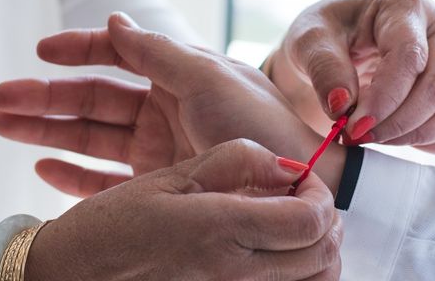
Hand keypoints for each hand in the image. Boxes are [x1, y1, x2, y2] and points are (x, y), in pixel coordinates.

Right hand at [0, 13, 344, 196]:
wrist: (298, 186)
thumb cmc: (262, 126)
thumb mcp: (209, 79)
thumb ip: (158, 52)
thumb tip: (114, 19)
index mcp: (178, 75)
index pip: (118, 56)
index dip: (79, 50)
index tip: (41, 50)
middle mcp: (164, 108)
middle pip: (93, 98)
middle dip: (46, 95)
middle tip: (0, 97)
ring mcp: (157, 147)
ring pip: (90, 135)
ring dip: (47, 130)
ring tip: (4, 125)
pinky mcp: (157, 184)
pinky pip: (105, 177)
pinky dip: (73, 172)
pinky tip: (42, 166)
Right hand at [27, 139, 341, 280]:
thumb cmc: (109, 229)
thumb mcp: (165, 181)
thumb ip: (229, 164)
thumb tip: (283, 164)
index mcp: (220, 229)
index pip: (309, 218)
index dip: (316, 192)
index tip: (297, 175)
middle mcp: (235, 272)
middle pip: (323, 254)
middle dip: (324, 221)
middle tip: (302, 197)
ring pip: (313, 280)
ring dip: (315, 249)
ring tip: (291, 222)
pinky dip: (293, 272)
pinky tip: (271, 252)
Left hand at [270, 0, 434, 152]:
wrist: (331, 46)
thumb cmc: (323, 34)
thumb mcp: (309, 40)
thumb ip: (324, 67)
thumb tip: (343, 105)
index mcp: (405, 6)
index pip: (409, 56)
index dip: (385, 97)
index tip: (354, 126)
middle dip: (396, 122)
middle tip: (357, 136)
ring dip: (413, 135)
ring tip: (370, 137)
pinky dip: (430, 144)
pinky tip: (393, 140)